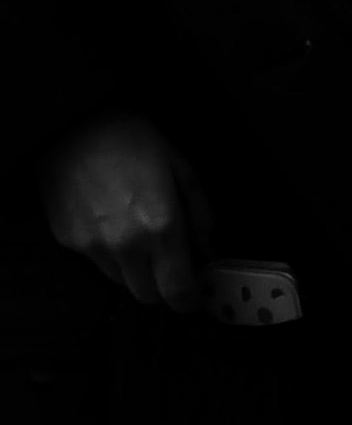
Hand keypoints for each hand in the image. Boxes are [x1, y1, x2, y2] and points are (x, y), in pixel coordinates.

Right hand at [39, 115, 211, 310]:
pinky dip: (109, 254)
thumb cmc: (135, 141)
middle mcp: (125, 245)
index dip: (190, 300)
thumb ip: (202, 218)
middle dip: (163, 287)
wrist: (72, 124)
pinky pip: (96, 262)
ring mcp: (92, 245)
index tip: (195, 294)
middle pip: (148, 296)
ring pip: (121, 282)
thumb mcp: (183, 171)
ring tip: (138, 236)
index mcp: (161, 227)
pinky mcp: (68, 240)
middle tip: (170, 265)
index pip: (178, 291)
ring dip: (136, 271)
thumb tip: (210, 253)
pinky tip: (110, 223)